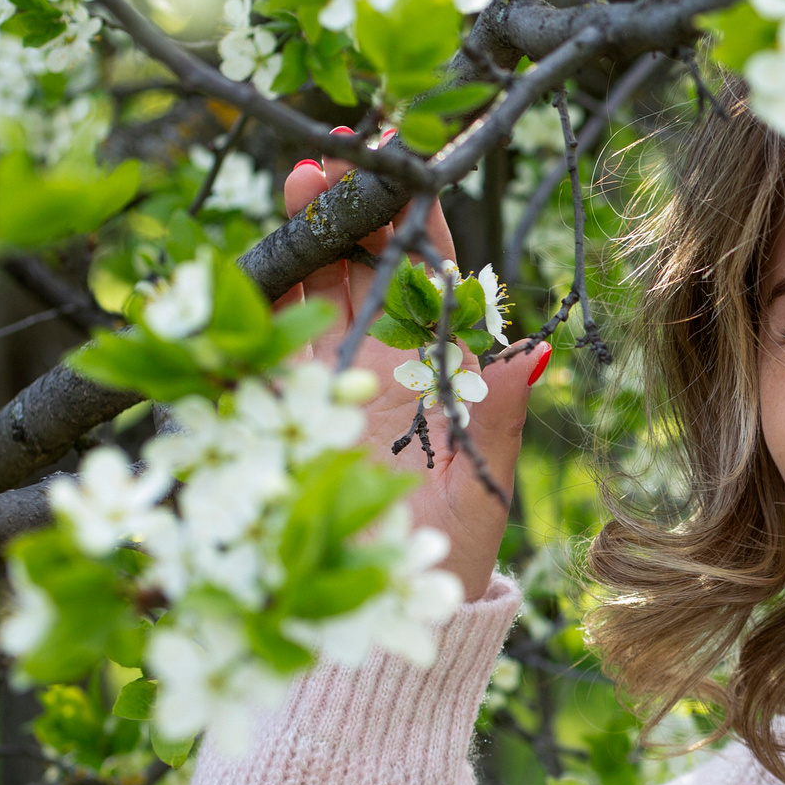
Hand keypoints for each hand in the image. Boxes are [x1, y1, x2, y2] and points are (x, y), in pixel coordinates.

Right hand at [277, 139, 541, 603]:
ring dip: (301, 233)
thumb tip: (539, 352)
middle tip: (330, 160)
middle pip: (359, 260)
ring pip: (307, 285)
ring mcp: (323, 379)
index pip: (428, 270)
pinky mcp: (270, 409)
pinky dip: (246, 297)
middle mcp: (382, 360)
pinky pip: (254, 340)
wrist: (379, 624)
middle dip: (346, 205)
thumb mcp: (482, 482)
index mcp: (440, 364)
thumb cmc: (444, 554)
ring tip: (297, 183)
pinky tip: (245, 257)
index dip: (413, 214)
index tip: (401, 163)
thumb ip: (499, 413)